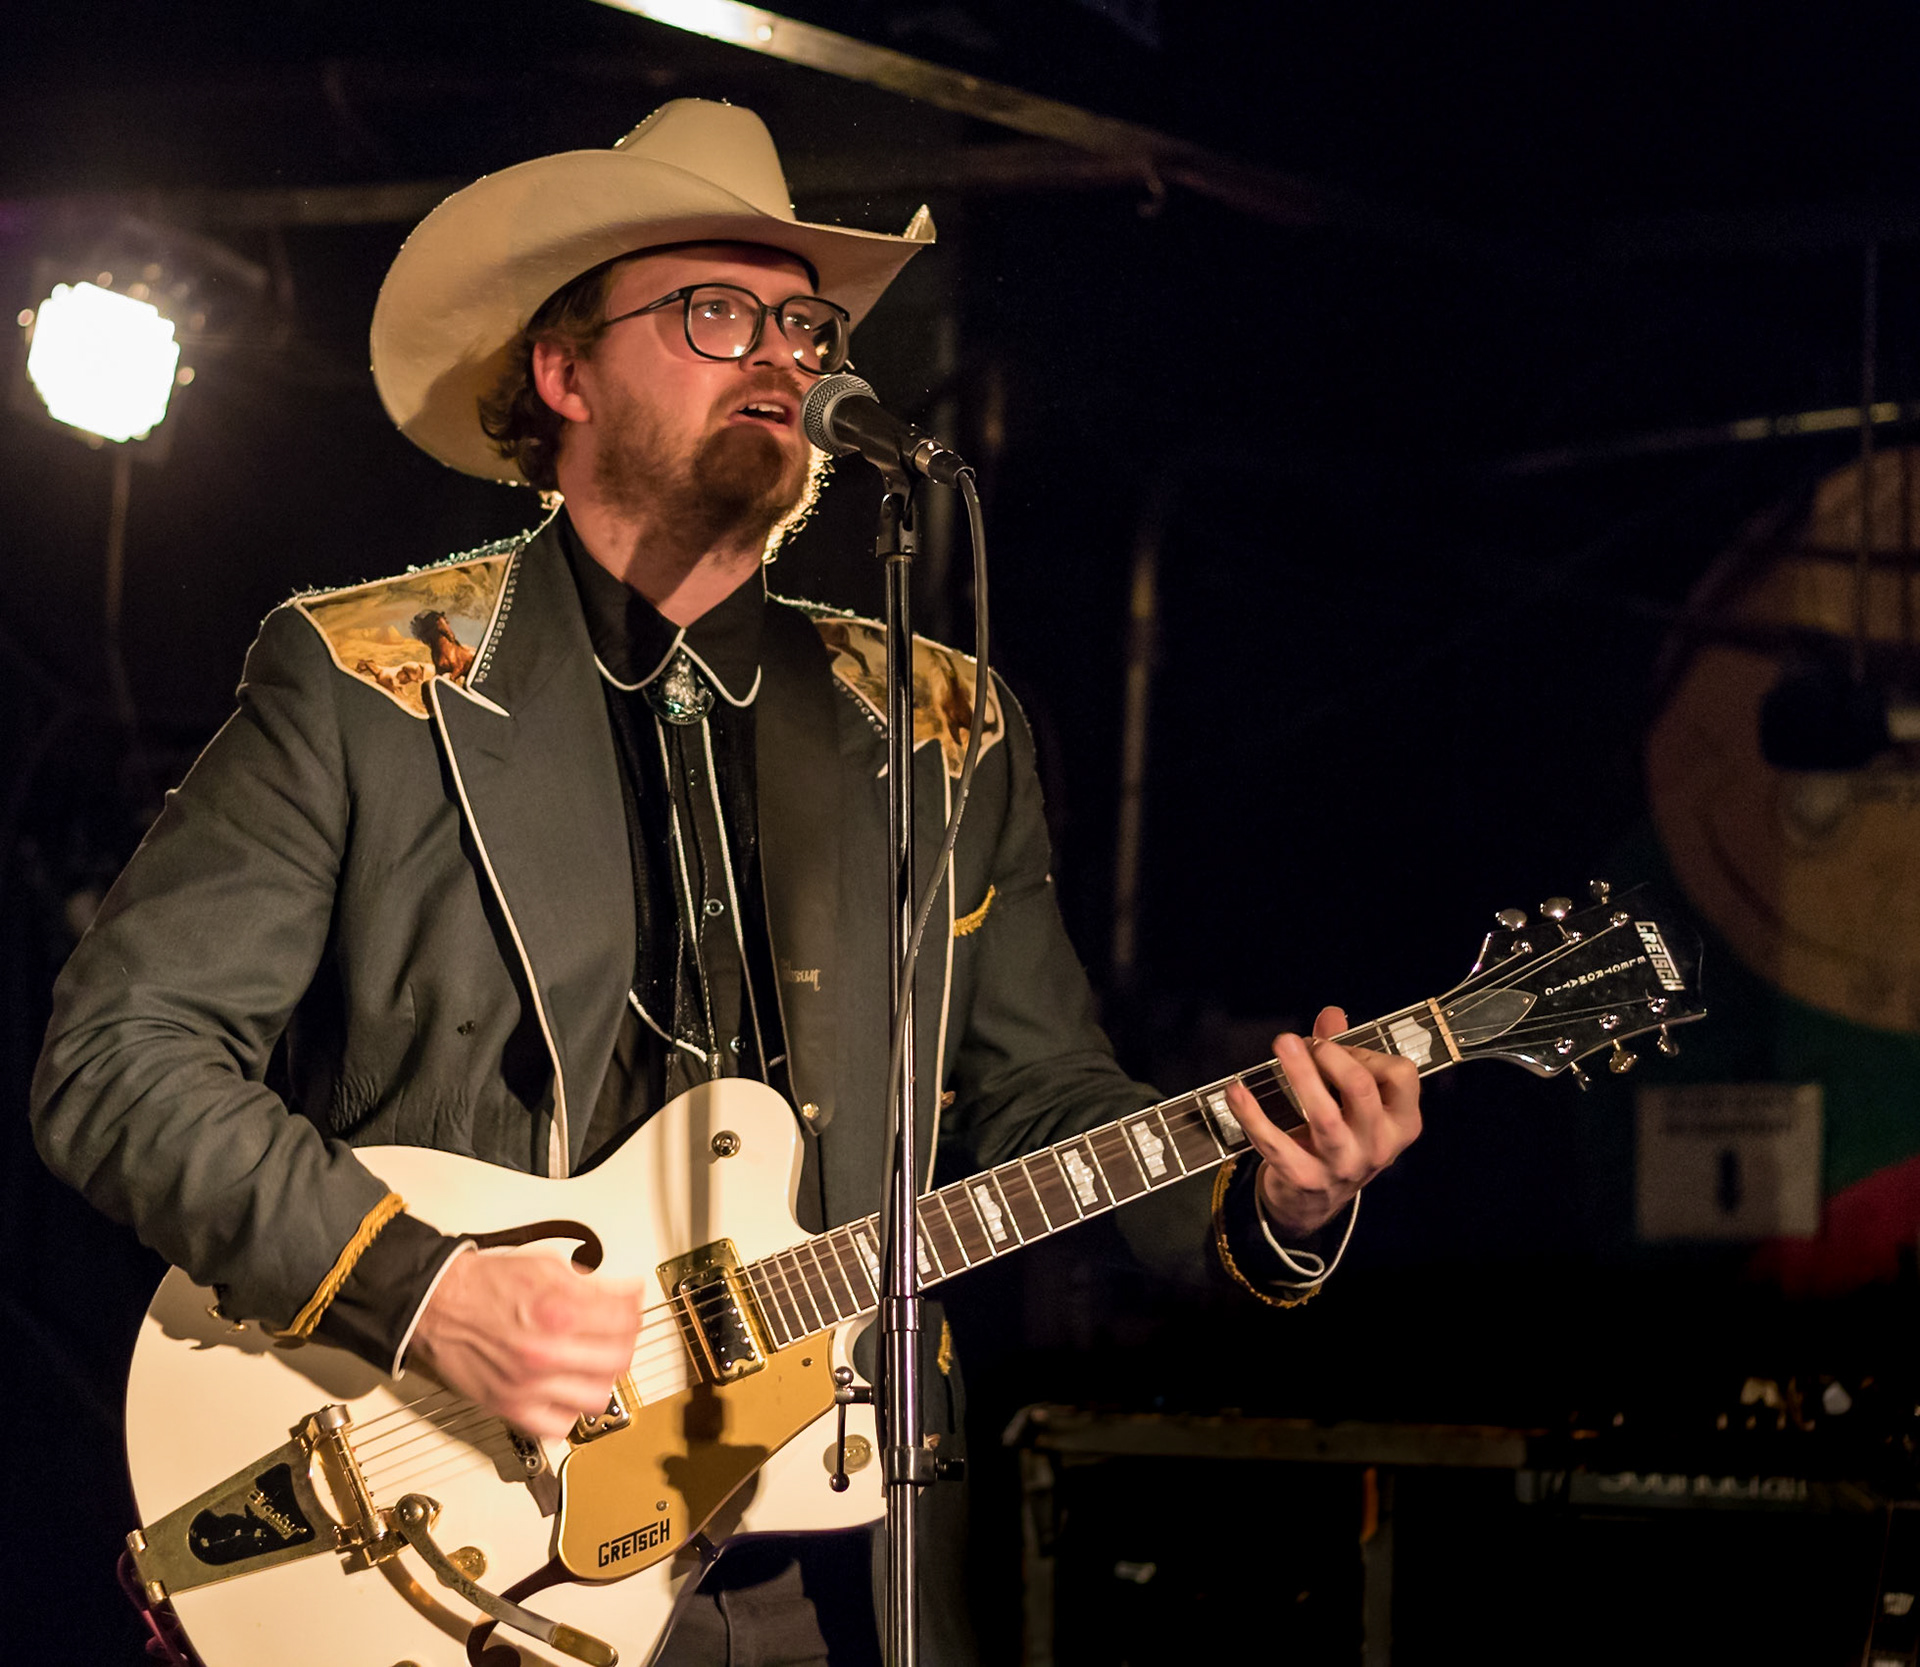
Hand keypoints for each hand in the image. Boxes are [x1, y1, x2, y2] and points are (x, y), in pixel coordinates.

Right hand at [408, 1249, 642, 1438]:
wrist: (439, 1303)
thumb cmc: (484, 1284)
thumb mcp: (545, 1267)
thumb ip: (589, 1284)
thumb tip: (623, 1294)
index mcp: (558, 1312)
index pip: (624, 1321)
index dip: (635, 1310)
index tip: (632, 1306)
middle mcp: (546, 1353)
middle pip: (618, 1360)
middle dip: (626, 1342)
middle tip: (620, 1332)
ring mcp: (529, 1385)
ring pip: (597, 1398)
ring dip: (604, 1379)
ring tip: (597, 1363)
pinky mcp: (510, 1407)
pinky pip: (557, 1426)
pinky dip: (570, 1412)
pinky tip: (569, 1392)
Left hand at [1228, 1005, 1422, 1237]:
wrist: (1317, 1201)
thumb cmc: (1342, 1136)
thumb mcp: (1353, 1101)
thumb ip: (1345, 1054)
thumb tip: (1330, 1015)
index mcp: (1401, 1123)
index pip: (1400, 1074)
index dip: (1367, 1052)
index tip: (1339, 1049)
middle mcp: (1378, 1146)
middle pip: (1361, 1089)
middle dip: (1333, 1056)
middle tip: (1309, 1044)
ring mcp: (1342, 1165)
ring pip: (1324, 1116)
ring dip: (1300, 1075)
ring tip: (1282, 1044)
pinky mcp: (1304, 1178)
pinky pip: (1276, 1143)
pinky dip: (1252, 1115)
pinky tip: (1236, 1090)